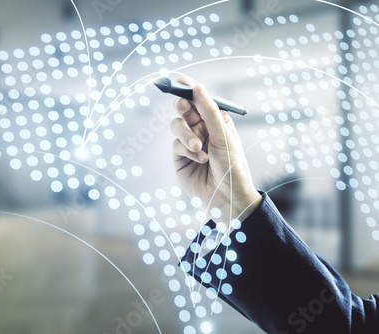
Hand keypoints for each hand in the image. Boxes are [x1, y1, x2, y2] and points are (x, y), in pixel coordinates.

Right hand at [170, 77, 261, 228]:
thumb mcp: (223, 135)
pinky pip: (176, 145)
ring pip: (177, 126)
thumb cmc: (232, 166)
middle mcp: (201, 129)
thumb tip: (198, 87)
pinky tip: (200, 159)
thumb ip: (208, 111)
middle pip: (184, 110)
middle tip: (182, 107)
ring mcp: (189, 143)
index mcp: (216, 121)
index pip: (200, 100)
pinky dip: (187, 150)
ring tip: (199, 148)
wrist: (226, 197)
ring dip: (186, 135)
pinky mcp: (180, 157)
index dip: (189, 89)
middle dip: (182, 108)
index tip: (180, 81)